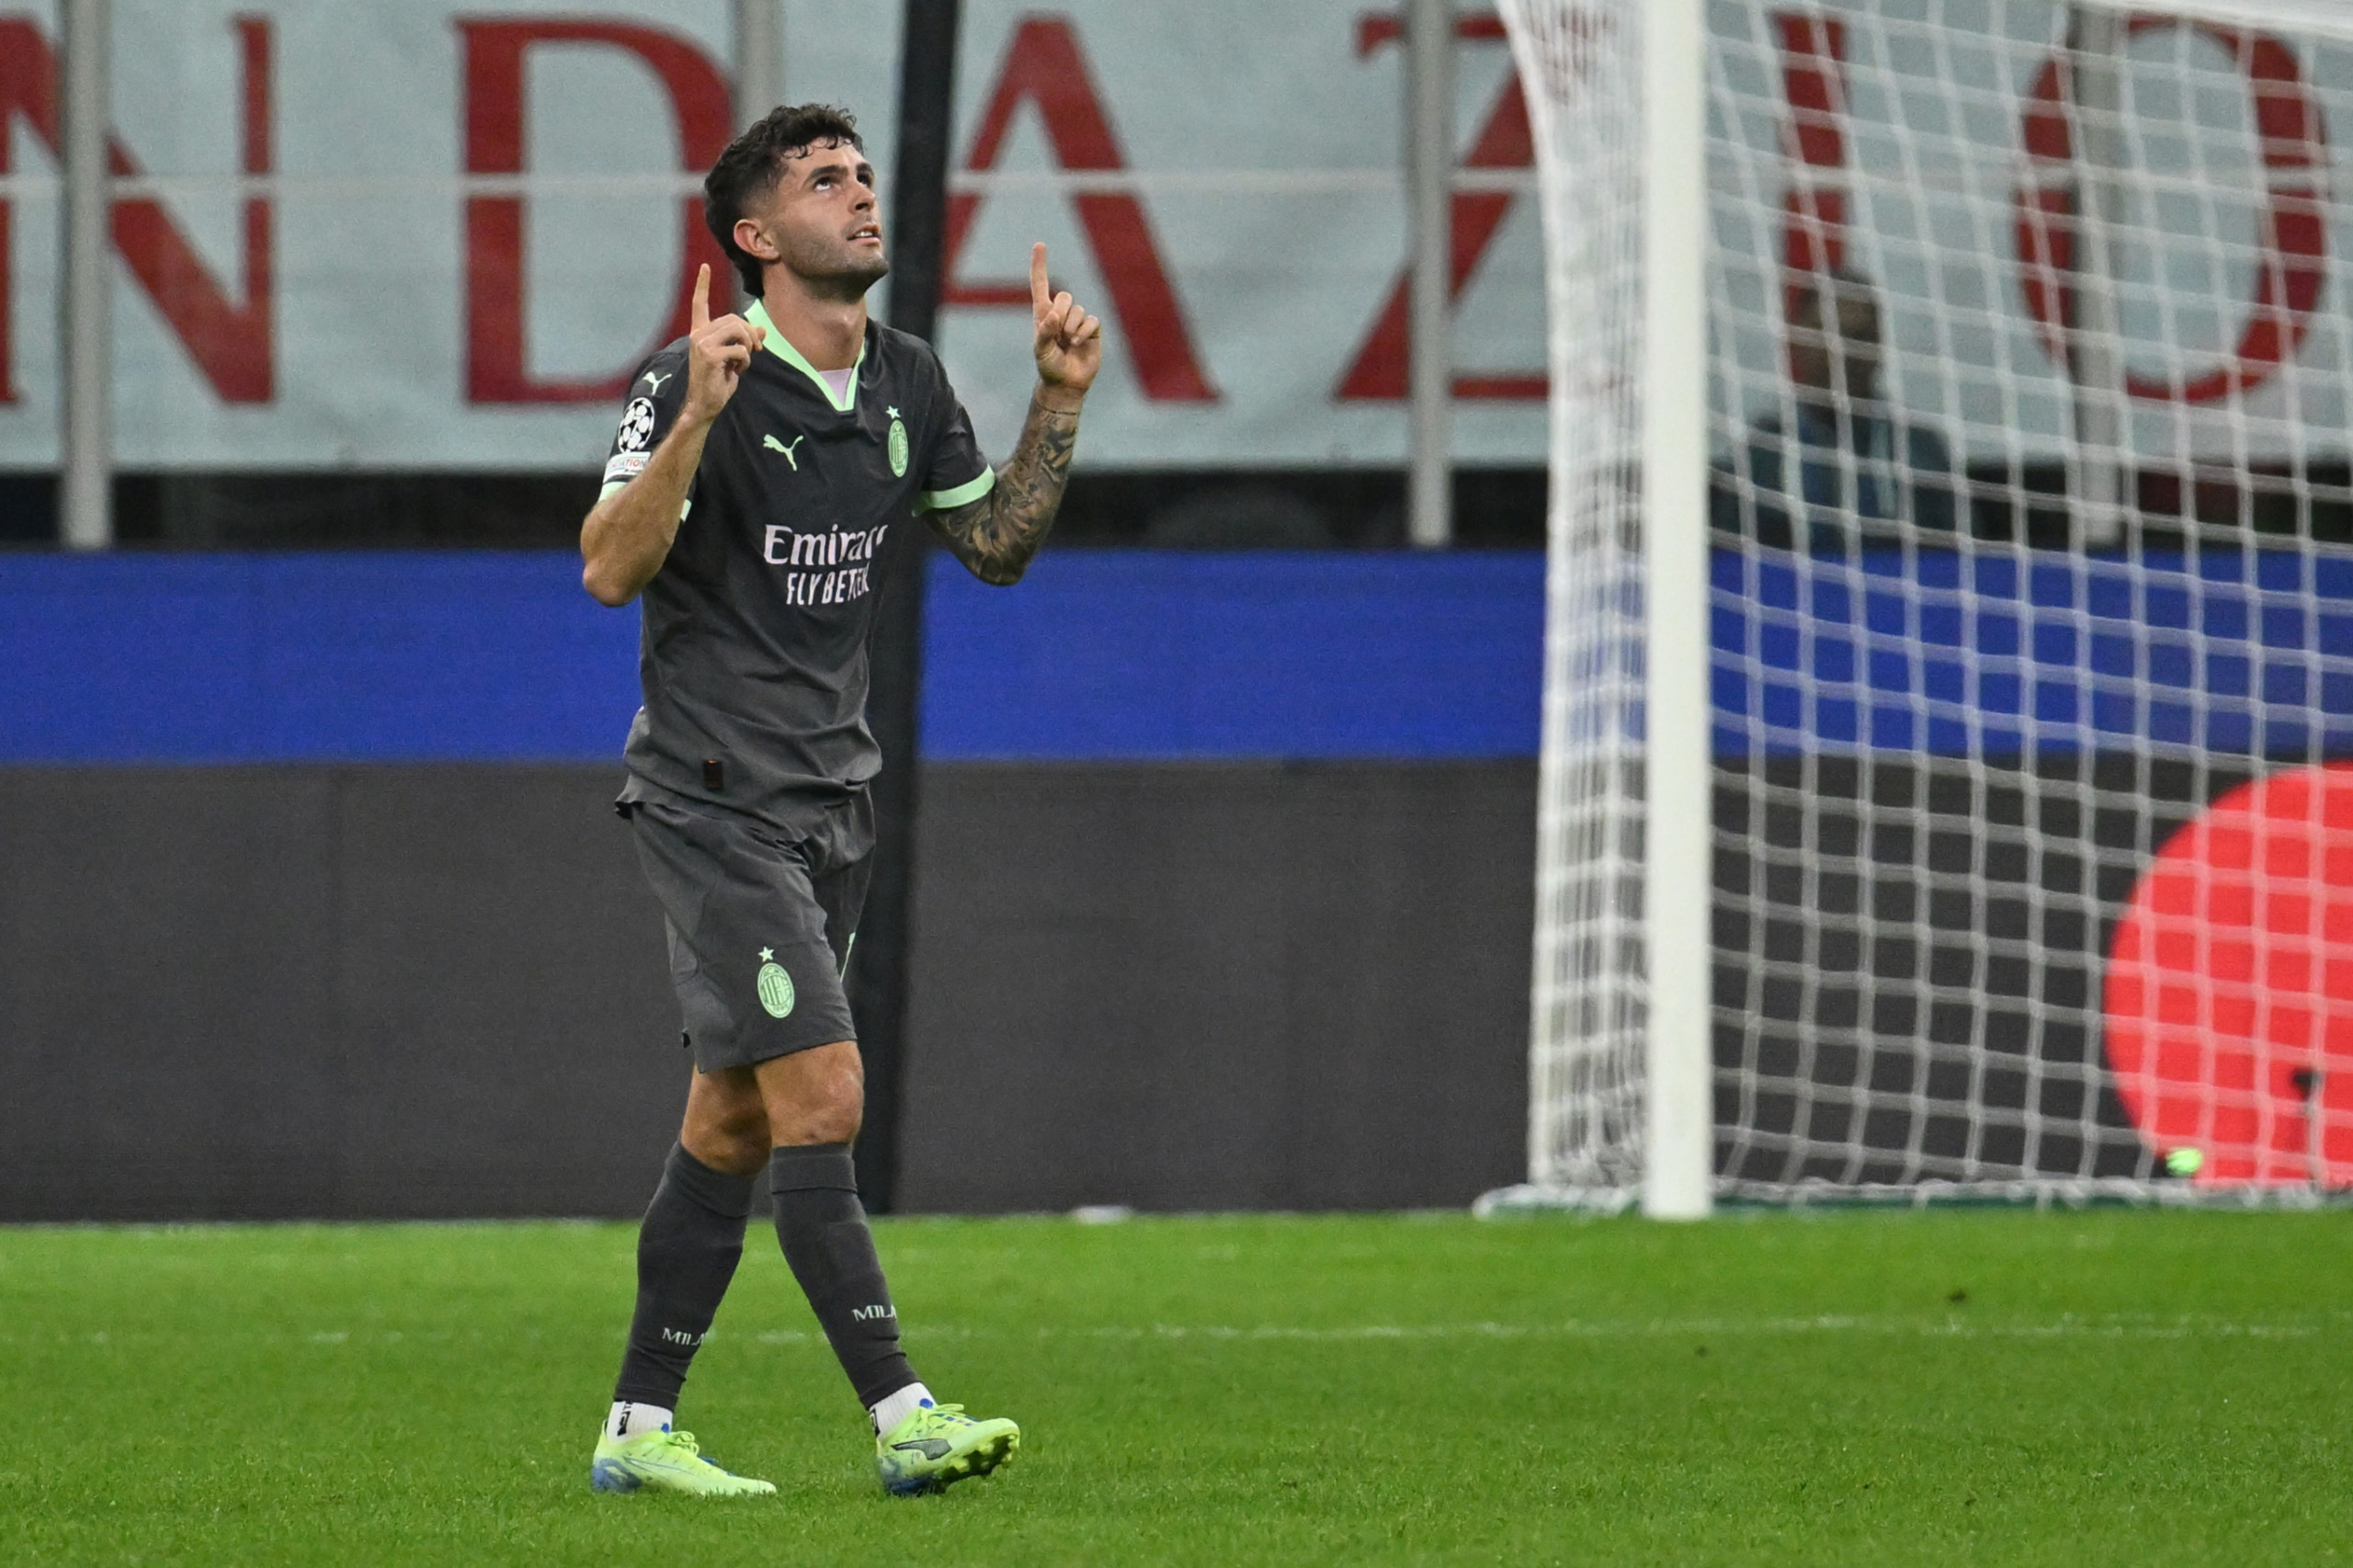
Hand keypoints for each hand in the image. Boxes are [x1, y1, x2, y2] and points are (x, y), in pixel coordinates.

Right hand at [681, 264, 766, 427]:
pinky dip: (745, 361)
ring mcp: (702, 344)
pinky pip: (740, 349)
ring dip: (749, 346)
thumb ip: (746, 342)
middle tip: (755, 351)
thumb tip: (763, 329)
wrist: (704, 405)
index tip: (705, 266)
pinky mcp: (710, 355)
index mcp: (700, 333)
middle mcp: (698, 335)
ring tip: (742, 362)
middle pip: (734, 318)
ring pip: (737, 330)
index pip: (700, 304)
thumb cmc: (717, 382)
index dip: (702, 285)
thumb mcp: (735, 359)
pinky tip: (736, 371)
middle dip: (750, 334)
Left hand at [1029, 243, 1101, 400]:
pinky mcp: (1092, 328)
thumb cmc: (1049, 366)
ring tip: (1067, 344)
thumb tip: (1054, 314)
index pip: (1040, 285)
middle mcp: (1061, 313)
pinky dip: (1083, 332)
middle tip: (1058, 335)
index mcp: (1043, 314)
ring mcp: (1078, 320)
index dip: (1039, 265)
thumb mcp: (1041, 351)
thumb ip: (1045, 333)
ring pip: (1078, 310)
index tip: (1039, 245)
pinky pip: (1091, 321)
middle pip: (1064, 296)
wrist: (1067, 383)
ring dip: (1071, 328)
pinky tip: (1077, 344)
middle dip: (1061, 313)